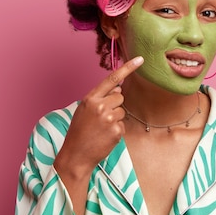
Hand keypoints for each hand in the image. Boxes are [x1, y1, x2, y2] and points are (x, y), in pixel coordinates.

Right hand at [54, 56, 143, 178]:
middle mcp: (100, 106)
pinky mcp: (116, 131)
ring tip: (101, 128)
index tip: (140, 59)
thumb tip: (118, 90)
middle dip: (114, 105)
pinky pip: (123, 125)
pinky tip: (105, 136)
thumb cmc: (79, 131)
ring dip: (115, 119)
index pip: (112, 79)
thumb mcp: (84, 110)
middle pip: (119, 96)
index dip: (127, 68)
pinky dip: (116, 131)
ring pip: (122, 111)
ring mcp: (109, 119)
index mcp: (90, 98)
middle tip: (100, 118)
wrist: (76, 155)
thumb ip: (100, 97)